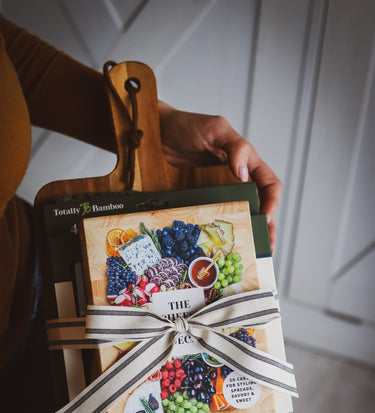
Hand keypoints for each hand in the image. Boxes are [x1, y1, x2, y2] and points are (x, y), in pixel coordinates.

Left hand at [159, 102, 281, 250]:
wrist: (157, 132)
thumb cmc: (188, 125)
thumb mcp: (215, 128)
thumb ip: (235, 147)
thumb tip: (244, 174)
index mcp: (246, 161)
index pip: (269, 183)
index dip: (272, 200)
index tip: (266, 216)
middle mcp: (236, 179)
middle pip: (259, 206)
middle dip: (266, 227)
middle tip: (266, 247)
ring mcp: (220, 191)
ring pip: (240, 215)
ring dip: (248, 233)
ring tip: (252, 253)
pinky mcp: (203, 199)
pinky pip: (217, 217)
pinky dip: (223, 232)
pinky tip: (223, 246)